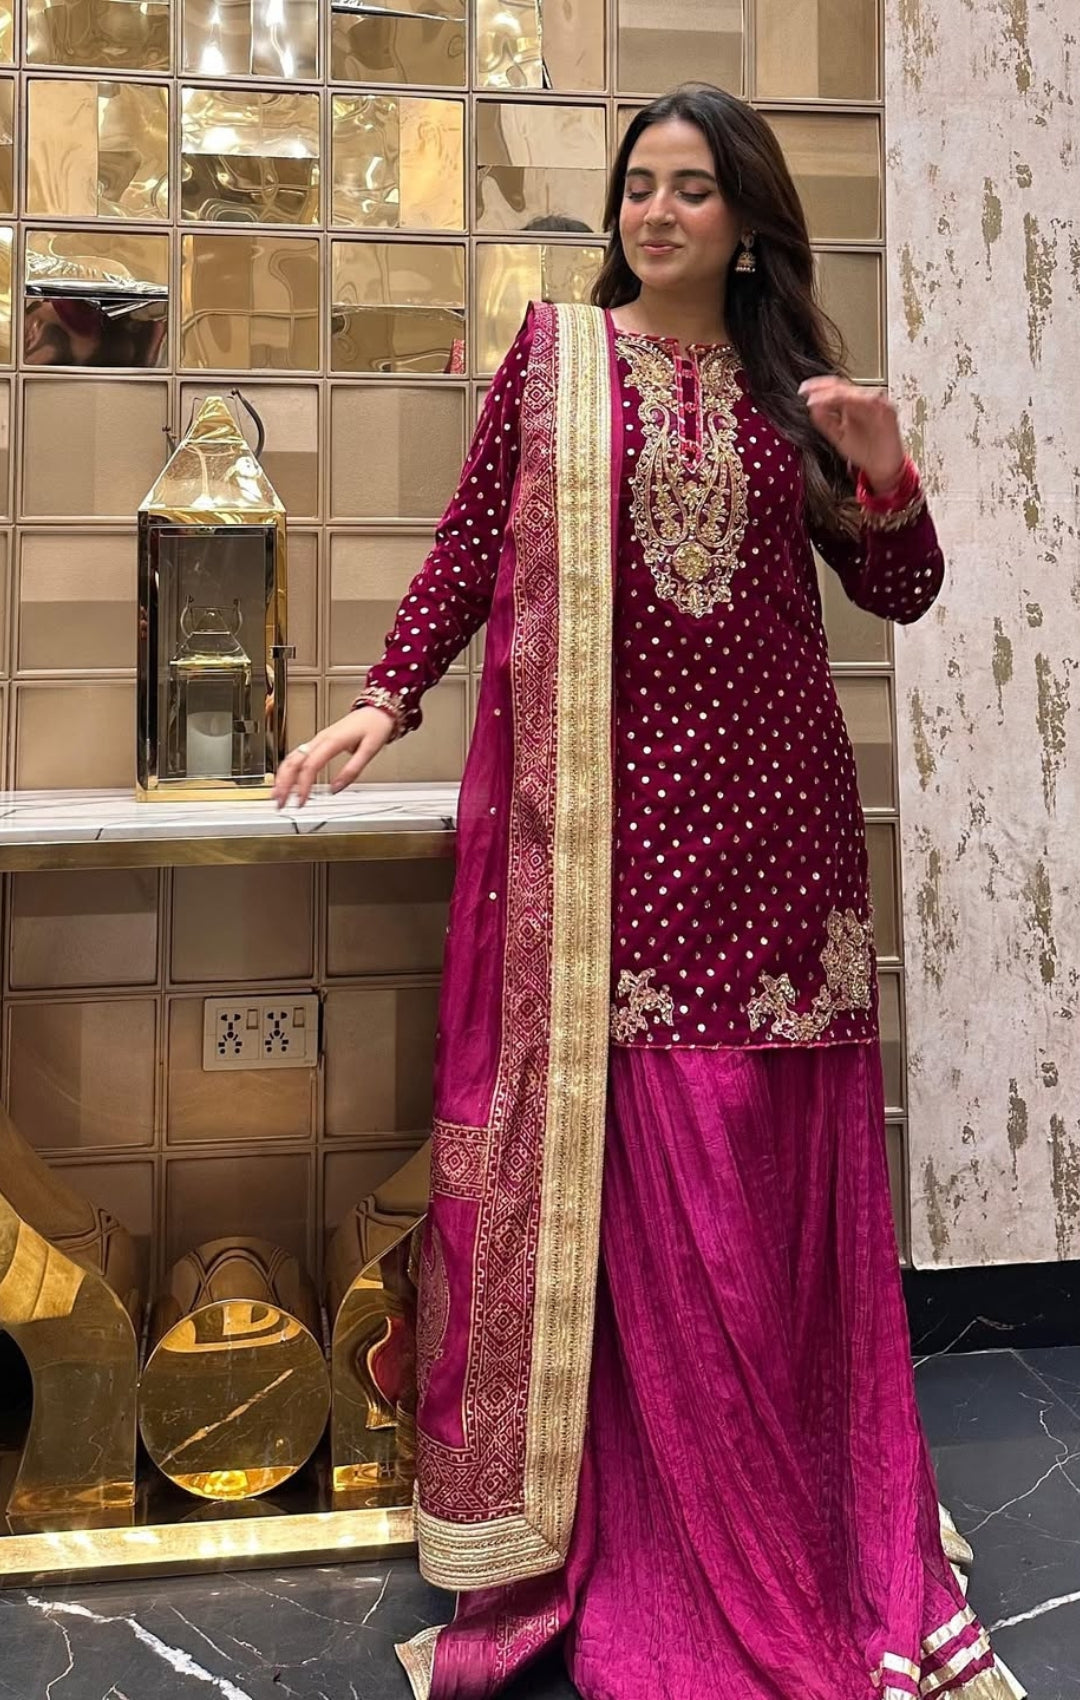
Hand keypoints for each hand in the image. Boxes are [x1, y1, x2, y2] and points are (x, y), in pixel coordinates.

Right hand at [273, 707, 394, 808]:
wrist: (377, 710)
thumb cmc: (374, 726)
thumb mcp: (369, 750)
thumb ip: (352, 770)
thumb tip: (336, 789)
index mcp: (332, 741)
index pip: (310, 766)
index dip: (303, 785)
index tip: (301, 802)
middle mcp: (320, 739)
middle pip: (294, 761)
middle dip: (283, 783)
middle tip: (280, 802)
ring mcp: (317, 739)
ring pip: (292, 757)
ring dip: (282, 777)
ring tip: (278, 795)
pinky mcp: (318, 741)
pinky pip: (298, 755)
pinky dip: (288, 769)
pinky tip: (286, 780)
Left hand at [798, 377, 905, 493]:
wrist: (883, 466)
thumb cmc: (864, 450)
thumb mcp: (838, 436)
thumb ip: (825, 421)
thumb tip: (811, 405)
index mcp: (852, 404)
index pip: (834, 389)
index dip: (818, 387)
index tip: (803, 390)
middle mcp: (864, 401)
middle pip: (844, 387)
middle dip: (825, 389)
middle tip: (809, 392)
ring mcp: (877, 404)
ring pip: (856, 393)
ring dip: (839, 394)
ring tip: (822, 400)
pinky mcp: (888, 410)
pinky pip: (872, 402)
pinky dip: (858, 401)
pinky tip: (845, 404)